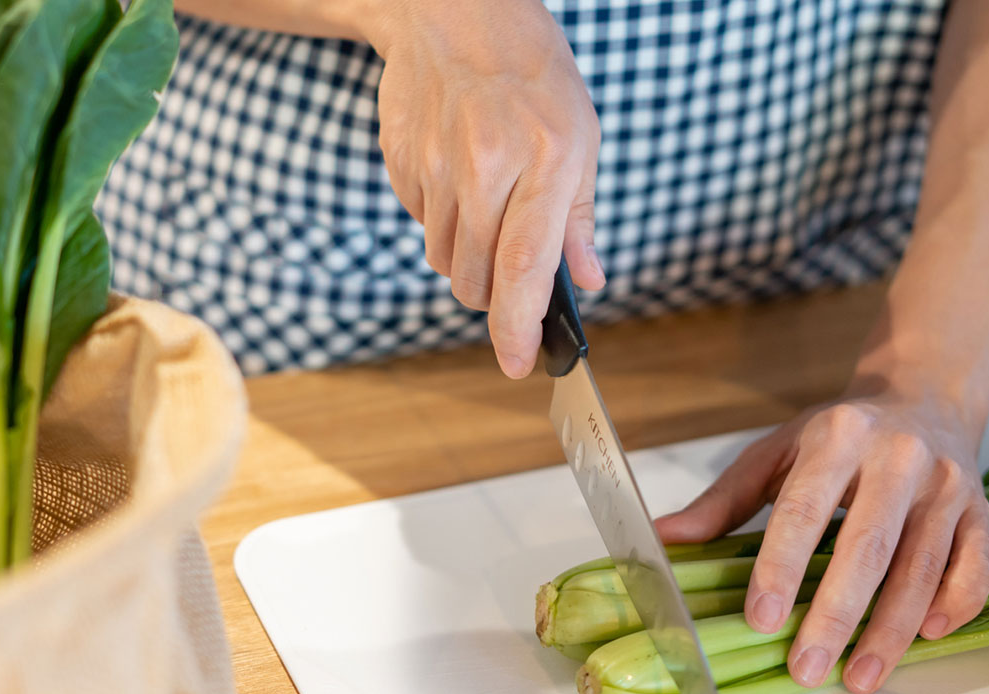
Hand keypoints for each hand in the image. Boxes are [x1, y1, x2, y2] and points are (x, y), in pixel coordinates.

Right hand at [363, 0, 605, 377]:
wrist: (454, 12)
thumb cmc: (531, 75)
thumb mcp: (580, 137)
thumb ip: (578, 218)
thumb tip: (585, 280)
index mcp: (545, 160)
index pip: (525, 266)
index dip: (518, 325)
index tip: (517, 363)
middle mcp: (485, 167)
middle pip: (477, 279)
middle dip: (495, 297)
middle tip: (512, 273)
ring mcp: (435, 166)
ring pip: (445, 261)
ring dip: (468, 261)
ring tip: (488, 208)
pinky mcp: (402, 164)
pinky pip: (422, 227)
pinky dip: (443, 224)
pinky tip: (459, 181)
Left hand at [656, 384, 988, 693]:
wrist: (924, 396)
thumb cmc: (839, 436)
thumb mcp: (776, 452)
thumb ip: (724, 500)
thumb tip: (664, 538)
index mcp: (837, 438)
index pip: (803, 509)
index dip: (781, 566)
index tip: (761, 619)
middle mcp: (898, 457)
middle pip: (866, 548)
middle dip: (835, 615)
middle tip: (806, 669)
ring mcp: (946, 485)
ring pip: (921, 567)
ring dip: (891, 631)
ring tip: (858, 678)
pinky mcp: (980, 509)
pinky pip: (975, 565)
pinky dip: (956, 604)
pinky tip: (928, 638)